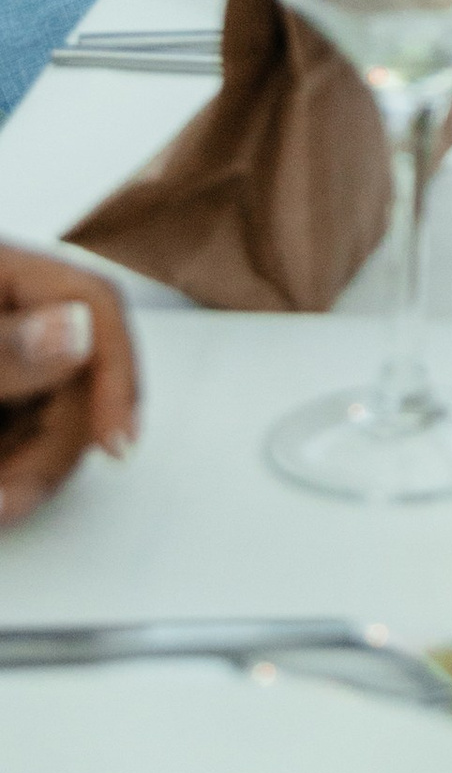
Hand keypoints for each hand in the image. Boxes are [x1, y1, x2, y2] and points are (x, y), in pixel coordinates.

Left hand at [0, 245, 138, 525]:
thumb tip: (78, 329)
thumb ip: (5, 346)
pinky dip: (15, 466)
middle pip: (80, 376)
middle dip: (54, 447)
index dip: (119, 375)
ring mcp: (8, 357)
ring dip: (30, 469)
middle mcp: (15, 311)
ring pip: (55, 416)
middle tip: (11, 499)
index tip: (118, 443)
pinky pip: (26, 432)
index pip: (98, 306)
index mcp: (9, 274)